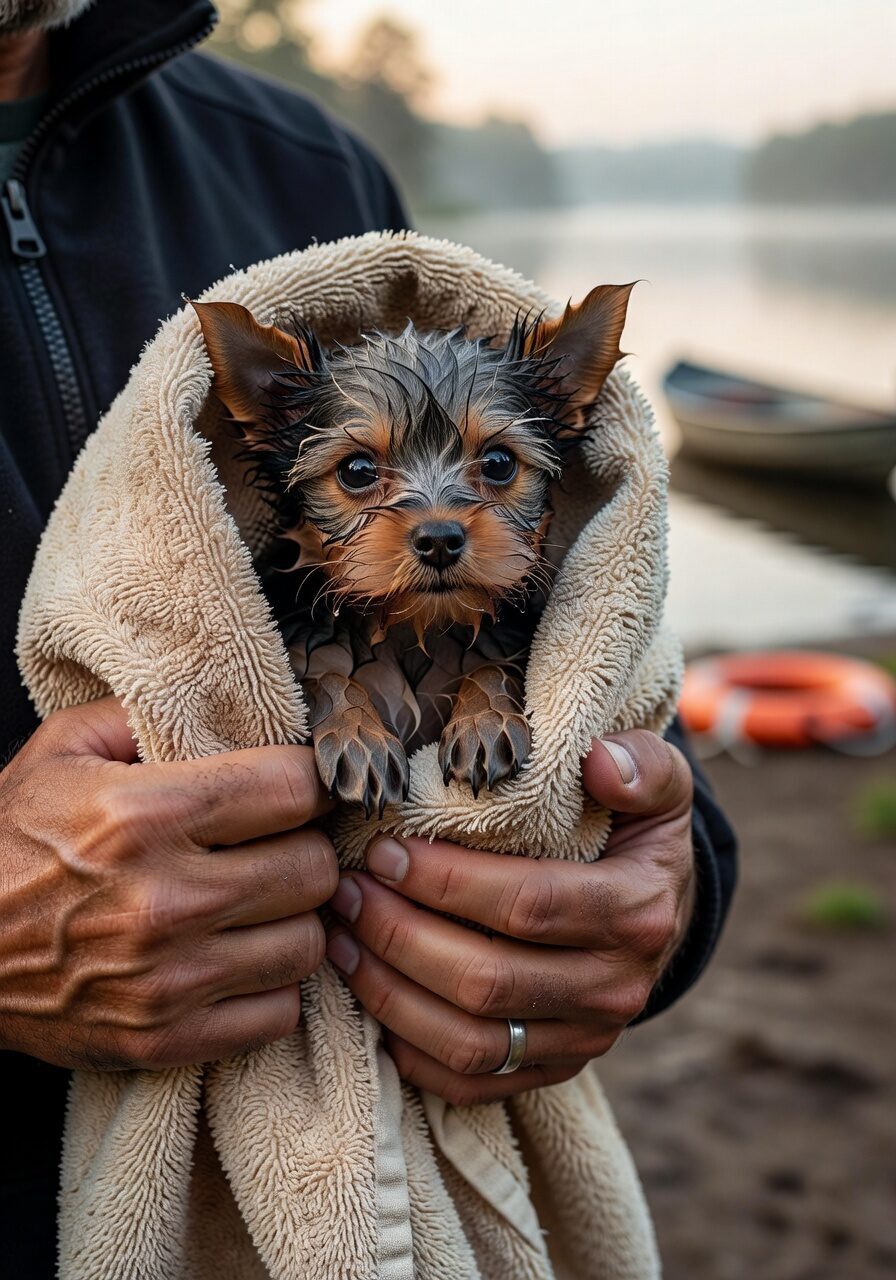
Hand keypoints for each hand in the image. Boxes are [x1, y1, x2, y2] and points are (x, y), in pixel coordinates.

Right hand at [0, 697, 336, 1070]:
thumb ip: (144, 716)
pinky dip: (270, 987)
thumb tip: (228, 710)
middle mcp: (165, 899)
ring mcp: (168, 979)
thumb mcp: (60, 751)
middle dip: (306, 849)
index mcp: (144, 815)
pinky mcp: (163, 1039)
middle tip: (281, 845)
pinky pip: (278, 1013)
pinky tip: (240, 958)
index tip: (303, 786)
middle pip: (315, 869)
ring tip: (262, 904)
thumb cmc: (6, 844)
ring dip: (294, 920)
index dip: (311, 783)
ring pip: (309, 943)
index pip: (293, 790)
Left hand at [326, 729, 694, 1105]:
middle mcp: (616, 989)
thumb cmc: (635, 826)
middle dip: (400, 935)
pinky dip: (410, 1049)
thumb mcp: (657, 783)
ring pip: (471, 1042)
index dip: (446, 882)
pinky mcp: (554, 1069)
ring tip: (342, 939)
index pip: (526, 904)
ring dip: (391, 994)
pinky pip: (471, 1082)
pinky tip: (369, 995)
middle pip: (487, 981)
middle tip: (346, 891)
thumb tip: (599, 764)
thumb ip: (641, 765)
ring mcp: (584, 1039)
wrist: (661, 904)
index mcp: (638, 912)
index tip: (384, 851)